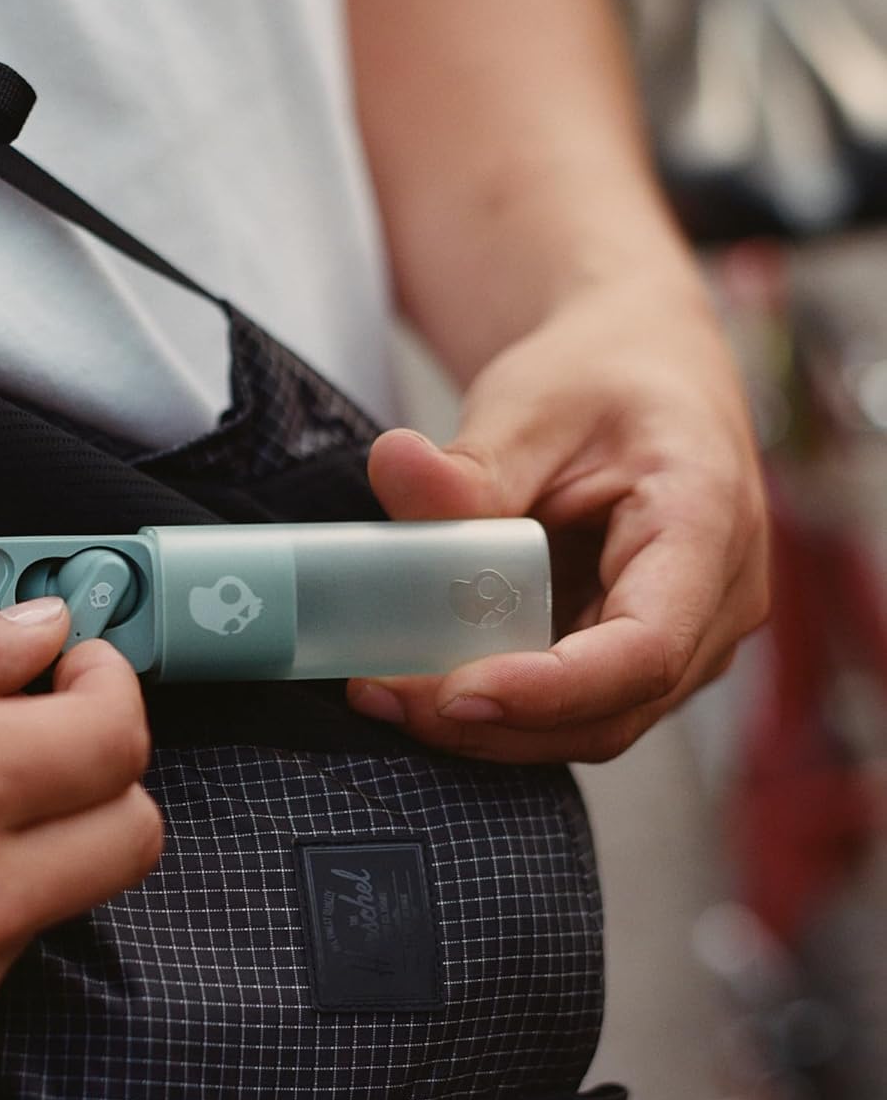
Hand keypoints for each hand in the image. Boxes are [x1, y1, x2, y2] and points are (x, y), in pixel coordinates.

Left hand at [349, 275, 769, 762]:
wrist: (638, 371)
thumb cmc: (599, 378)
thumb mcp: (530, 402)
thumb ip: (469, 461)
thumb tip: (393, 466)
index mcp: (707, 526)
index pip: (645, 648)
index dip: (552, 689)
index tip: (455, 692)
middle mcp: (717, 603)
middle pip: (612, 709)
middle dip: (494, 722)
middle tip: (382, 695)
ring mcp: (685, 641)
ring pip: (588, 725)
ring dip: (484, 728)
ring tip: (382, 693)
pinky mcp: (635, 657)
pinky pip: (569, 708)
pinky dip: (493, 707)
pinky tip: (416, 683)